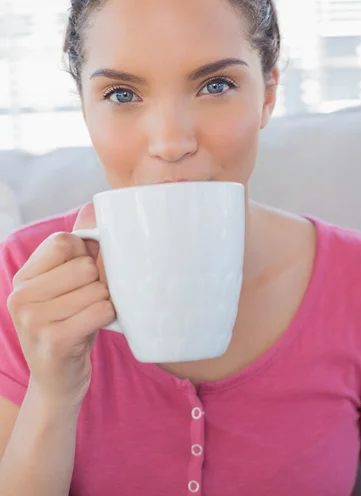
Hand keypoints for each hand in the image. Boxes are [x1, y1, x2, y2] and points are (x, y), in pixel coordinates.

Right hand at [7, 204, 115, 407]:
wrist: (58, 382)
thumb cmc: (71, 326)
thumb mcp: (70, 286)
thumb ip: (80, 248)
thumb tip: (95, 206)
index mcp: (24, 277)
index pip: (64, 241)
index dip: (86, 254)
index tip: (85, 276)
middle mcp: (21, 296)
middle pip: (84, 266)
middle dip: (99, 283)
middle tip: (91, 302)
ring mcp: (33, 320)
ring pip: (97, 289)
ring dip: (105, 303)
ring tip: (90, 318)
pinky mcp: (53, 341)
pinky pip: (101, 310)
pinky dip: (109, 317)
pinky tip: (95, 329)